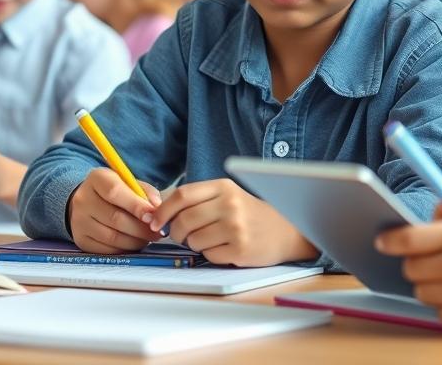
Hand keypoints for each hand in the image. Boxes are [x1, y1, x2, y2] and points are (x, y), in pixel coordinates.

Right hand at [68, 168, 160, 253]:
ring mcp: (79, 222)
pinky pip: (107, 250)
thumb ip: (145, 192)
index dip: (136, 206)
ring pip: (113, 237)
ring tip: (148, 238)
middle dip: (141, 228)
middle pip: (115, 218)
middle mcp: (83, 200)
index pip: (115, 192)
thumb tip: (157, 208)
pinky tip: (134, 243)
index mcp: (97, 178)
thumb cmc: (114, 192)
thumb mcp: (129, 183)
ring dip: (136, 241)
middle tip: (158, 232)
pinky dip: (125, 249)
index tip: (152, 216)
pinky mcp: (81, 240)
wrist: (87, 202)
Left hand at [149, 179, 316, 266]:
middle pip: (184, 220)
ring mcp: (236, 227)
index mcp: (224, 187)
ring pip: (194, 240)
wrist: (287, 231)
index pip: (182, 196)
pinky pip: (209, 255)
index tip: (154, 221)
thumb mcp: (227, 196)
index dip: (163, 210)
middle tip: (181, 235)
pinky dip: (210, 254)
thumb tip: (158, 213)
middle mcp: (230, 204)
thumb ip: (197, 200)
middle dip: (176, 231)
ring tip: (209, 239)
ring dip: (194, 244)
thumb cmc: (249, 214)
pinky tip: (224, 248)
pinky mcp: (240, 249)